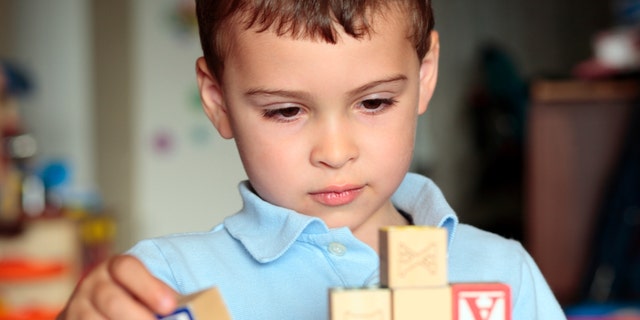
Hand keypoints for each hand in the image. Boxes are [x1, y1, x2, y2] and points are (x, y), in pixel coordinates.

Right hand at [57, 254, 177, 319]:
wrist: (96, 308)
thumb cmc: (134, 300)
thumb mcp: (145, 292)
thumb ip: (161, 300)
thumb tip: (182, 313)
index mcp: (114, 268)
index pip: (126, 268)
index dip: (149, 287)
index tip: (170, 306)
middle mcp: (91, 285)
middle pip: (111, 300)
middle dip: (137, 317)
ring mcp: (76, 308)